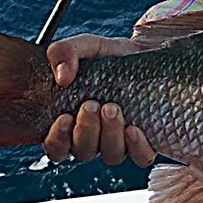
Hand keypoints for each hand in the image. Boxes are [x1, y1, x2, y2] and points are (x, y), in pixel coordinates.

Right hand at [43, 34, 155, 166]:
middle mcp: (94, 137)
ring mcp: (120, 141)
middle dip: (85, 130)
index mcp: (72, 121)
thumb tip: (62, 76)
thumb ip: (64, 52)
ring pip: (111, 155)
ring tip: (112, 108)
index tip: (63, 117)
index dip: (57, 140)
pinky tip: (134, 129)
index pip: (56, 147)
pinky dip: (137, 146)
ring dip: (109, 135)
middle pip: (83, 151)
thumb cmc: (109, 56)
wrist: (145, 54)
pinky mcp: (145, 141)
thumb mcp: (85, 46)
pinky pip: (141, 156)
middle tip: (91, 104)